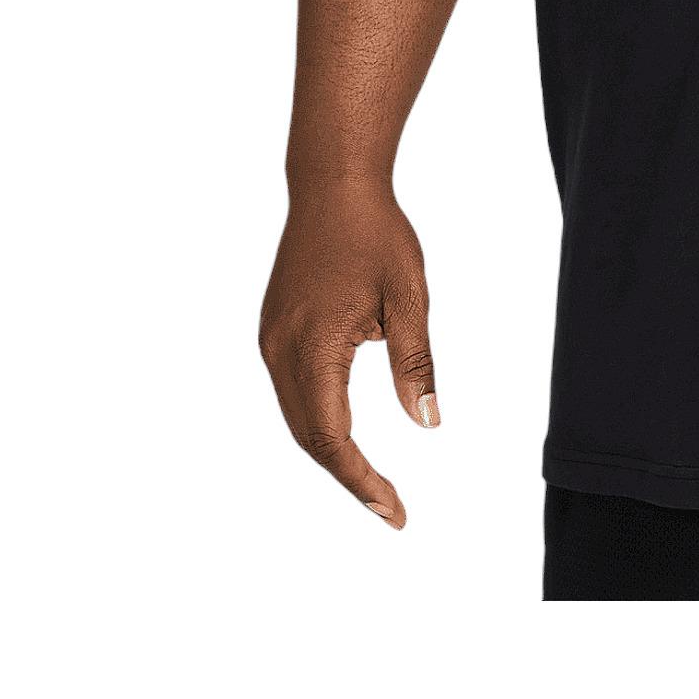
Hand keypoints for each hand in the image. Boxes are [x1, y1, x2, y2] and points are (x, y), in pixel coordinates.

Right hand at [259, 179, 438, 527]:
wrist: (333, 186)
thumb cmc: (377, 236)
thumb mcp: (408, 297)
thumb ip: (414, 363)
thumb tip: (426, 423)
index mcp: (312, 349)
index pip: (332, 439)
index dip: (362, 481)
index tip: (394, 513)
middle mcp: (280, 352)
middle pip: (309, 438)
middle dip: (349, 476)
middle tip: (391, 508)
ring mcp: (271, 341)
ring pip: (296, 418)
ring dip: (331, 451)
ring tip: (372, 481)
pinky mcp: (273, 330)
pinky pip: (292, 391)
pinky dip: (317, 420)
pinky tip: (345, 431)